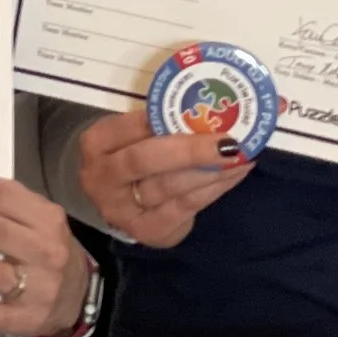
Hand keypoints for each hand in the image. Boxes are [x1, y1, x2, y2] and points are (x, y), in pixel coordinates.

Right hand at [74, 107, 252, 248]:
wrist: (118, 201)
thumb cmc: (131, 154)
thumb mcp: (132, 134)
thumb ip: (159, 122)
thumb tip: (211, 105)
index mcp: (97, 143)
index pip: (132, 126)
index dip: (167, 117)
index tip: (203, 108)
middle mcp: (101, 178)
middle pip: (146, 160)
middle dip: (191, 150)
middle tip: (229, 141)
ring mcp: (122, 210)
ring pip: (169, 187)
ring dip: (210, 171)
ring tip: (240, 155)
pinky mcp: (147, 231)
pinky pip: (185, 207)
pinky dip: (214, 189)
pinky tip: (234, 174)